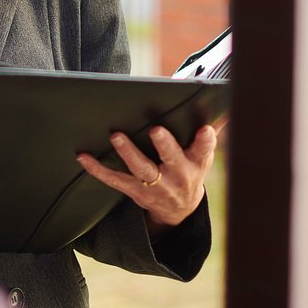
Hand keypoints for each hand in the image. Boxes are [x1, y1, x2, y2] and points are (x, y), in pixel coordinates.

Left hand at [78, 124, 217, 235]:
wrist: (180, 209)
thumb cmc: (190, 168)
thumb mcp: (204, 153)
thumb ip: (210, 128)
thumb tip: (223, 99)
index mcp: (196, 162)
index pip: (204, 150)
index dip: (206, 140)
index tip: (205, 130)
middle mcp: (177, 175)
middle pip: (172, 159)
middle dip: (165, 146)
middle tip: (157, 130)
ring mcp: (155, 184)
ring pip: (142, 169)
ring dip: (129, 152)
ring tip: (117, 136)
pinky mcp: (135, 191)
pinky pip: (115, 180)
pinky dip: (98, 169)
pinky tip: (83, 157)